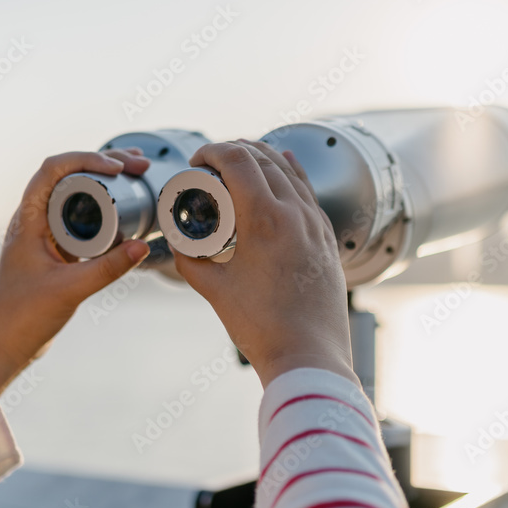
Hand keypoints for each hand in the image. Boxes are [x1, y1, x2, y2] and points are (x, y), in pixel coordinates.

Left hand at [0, 150, 151, 394]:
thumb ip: (108, 268)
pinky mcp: (59, 250)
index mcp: (28, 219)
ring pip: (77, 194)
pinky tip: (128, 210)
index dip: (86, 159)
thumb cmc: (23, 316)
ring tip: (138, 174)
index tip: (117, 168)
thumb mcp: (70, 289)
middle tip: (138, 165)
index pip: (53, 170)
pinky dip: (106, 207)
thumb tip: (143, 245)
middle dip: (104, 162)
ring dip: (106, 181)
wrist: (4, 343)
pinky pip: (83, 217)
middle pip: (69, 175)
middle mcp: (35, 220)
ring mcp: (47, 234)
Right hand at [172, 139, 356, 388]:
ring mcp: (315, 224)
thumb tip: (180, 246)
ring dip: (262, 157)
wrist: (309, 356)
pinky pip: (308, 191)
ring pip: (289, 171)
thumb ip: (191, 262)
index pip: (237, 160)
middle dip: (233, 151)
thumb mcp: (215, 291)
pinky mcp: (327, 238)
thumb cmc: (264, 328)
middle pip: (263, 159)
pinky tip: (284, 165)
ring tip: (240, 161)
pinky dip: (291, 172)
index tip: (197, 160)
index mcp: (265, 219)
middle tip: (211, 163)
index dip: (212, 150)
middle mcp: (295, 213)